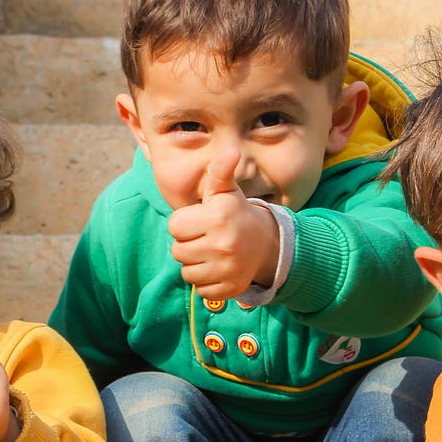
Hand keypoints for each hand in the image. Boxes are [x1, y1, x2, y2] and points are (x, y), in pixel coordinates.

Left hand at [167, 148, 278, 298]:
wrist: (266, 243)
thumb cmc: (235, 213)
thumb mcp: (226, 191)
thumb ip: (220, 171)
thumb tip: (231, 151)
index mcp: (217, 218)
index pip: (174, 226)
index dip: (184, 223)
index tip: (200, 221)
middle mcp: (223, 244)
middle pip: (177, 252)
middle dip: (188, 245)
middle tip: (206, 238)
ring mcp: (227, 269)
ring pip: (187, 273)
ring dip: (195, 265)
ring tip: (211, 254)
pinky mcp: (230, 289)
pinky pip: (201, 291)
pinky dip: (207, 282)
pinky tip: (219, 269)